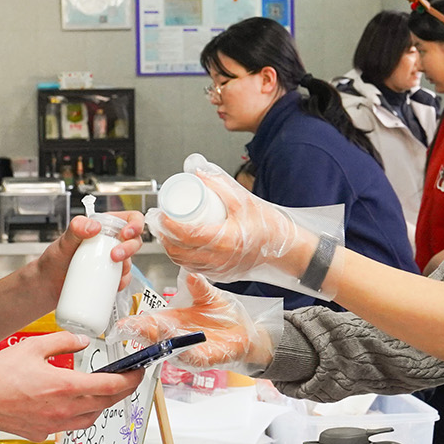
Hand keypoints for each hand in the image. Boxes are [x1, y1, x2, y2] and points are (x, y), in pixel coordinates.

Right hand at [0, 329, 144, 440]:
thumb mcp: (34, 346)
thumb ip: (64, 341)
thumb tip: (83, 341)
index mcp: (64, 386)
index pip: (110, 386)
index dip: (130, 379)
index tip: (138, 372)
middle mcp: (63, 409)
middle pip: (106, 403)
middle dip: (123, 391)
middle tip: (129, 379)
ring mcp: (54, 424)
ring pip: (92, 418)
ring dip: (103, 404)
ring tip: (104, 391)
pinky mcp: (43, 433)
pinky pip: (72, 426)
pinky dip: (81, 414)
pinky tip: (75, 403)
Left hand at [37, 210, 145, 298]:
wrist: (48, 285)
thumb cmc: (53, 260)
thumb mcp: (63, 242)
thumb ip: (75, 229)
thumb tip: (94, 227)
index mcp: (103, 227)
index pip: (129, 218)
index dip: (135, 224)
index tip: (126, 233)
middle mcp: (110, 242)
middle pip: (135, 240)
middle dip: (130, 248)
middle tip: (115, 256)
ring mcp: (110, 260)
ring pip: (130, 261)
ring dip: (127, 267)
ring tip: (112, 274)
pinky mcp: (109, 277)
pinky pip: (124, 279)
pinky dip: (123, 282)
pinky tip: (115, 286)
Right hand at [114, 272, 277, 370]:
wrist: (245, 333)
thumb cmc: (223, 317)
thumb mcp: (209, 297)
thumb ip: (200, 287)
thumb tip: (190, 275)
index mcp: (173, 321)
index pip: (149, 323)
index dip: (134, 323)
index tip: (122, 323)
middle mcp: (176, 337)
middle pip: (153, 337)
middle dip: (140, 333)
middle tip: (128, 328)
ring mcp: (187, 350)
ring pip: (169, 348)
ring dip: (160, 341)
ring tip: (152, 331)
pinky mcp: (203, 359)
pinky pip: (191, 357)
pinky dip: (183, 352)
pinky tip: (177, 346)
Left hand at [148, 160, 312, 280]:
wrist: (286, 249)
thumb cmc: (268, 225)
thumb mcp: (244, 199)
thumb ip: (220, 182)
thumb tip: (195, 168)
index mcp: (226, 241)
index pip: (188, 235)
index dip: (169, 225)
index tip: (160, 213)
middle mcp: (221, 260)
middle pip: (180, 251)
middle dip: (164, 236)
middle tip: (158, 219)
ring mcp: (220, 270)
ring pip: (185, 262)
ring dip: (171, 247)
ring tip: (166, 230)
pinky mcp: (221, 275)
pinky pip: (195, 267)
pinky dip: (183, 257)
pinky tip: (179, 246)